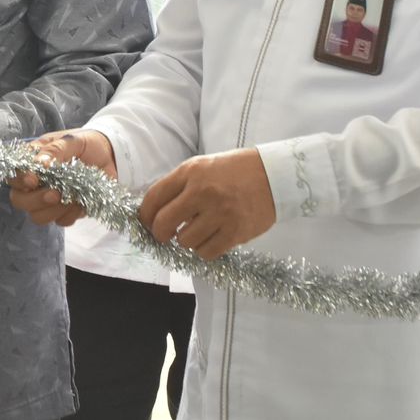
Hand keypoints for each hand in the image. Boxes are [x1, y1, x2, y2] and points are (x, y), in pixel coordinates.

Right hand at [8, 129, 116, 226]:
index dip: (19, 180)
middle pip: (19, 200)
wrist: (112, 156)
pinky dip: (70, 214)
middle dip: (35, 200)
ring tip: (71, 198)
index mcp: (33, 160)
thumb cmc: (88, 143)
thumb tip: (39, 164)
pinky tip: (82, 202)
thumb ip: (55, 150)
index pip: (13, 175)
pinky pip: (61, 221)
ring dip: (53, 211)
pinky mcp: (66, 210)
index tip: (33, 180)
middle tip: (55, 194)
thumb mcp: (72, 140)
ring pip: (37, 216)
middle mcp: (36, 182)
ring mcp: (50, 199)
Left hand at [138, 148, 275, 260]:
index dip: (144, 215)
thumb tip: (155, 211)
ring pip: (185, 241)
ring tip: (197, 231)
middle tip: (165, 234)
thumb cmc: (234, 170)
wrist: (274, 175)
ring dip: (187, 240)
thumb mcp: (202, 166)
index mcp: (190, 172)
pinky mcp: (235, 232)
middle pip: (164, 223)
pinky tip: (210, 239)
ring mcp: (220, 214)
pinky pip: (207, 252)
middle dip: (160, 233)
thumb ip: (179, 185)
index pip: (154, 197)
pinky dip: (204, 249)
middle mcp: (202, 192)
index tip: (146, 222)